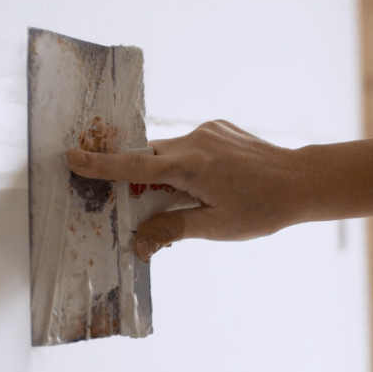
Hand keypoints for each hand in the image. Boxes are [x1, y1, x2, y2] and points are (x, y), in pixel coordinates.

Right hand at [65, 120, 320, 260]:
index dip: (100, 165)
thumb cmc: (262, 209)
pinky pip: (187, 145)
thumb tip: (139, 244)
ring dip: (165, 173)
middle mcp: (196, 140)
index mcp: (191, 166)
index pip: (133, 165)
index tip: (71, 157)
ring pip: (168, 152)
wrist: (301, 181)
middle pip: (148, 157)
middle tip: (136, 204)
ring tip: (189, 198)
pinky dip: (184, 164)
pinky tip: (208, 183)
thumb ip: (172, 230)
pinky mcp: (218, 128)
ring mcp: (208, 130)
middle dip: (137, 178)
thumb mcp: (215, 227)